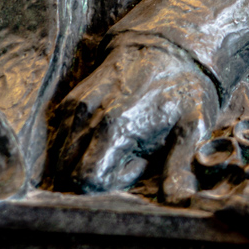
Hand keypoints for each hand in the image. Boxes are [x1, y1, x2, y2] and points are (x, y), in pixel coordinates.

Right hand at [50, 36, 219, 198]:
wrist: (169, 46)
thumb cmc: (183, 90)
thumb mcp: (191, 129)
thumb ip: (179, 168)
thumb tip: (178, 202)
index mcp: (115, 129)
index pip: (86, 180)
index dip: (111, 184)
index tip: (137, 165)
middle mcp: (87, 118)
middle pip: (67, 173)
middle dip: (94, 176)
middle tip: (129, 156)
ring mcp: (75, 107)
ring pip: (59, 156)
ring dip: (84, 161)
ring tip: (120, 144)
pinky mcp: (70, 100)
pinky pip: (58, 136)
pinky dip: (73, 147)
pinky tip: (106, 135)